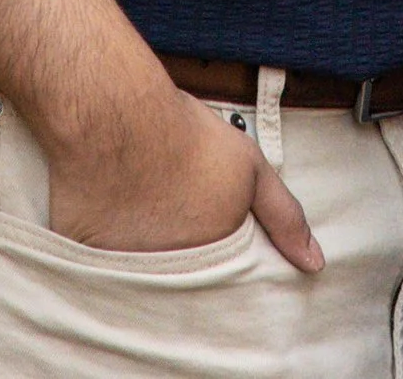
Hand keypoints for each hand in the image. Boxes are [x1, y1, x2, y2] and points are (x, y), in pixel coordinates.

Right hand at [47, 78, 321, 272]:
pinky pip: (99, 267)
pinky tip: (113, 214)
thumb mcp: (252, 168)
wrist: (115, 115)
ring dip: (145, 254)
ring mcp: (125, 269)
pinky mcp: (86, 257)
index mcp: (209, 260)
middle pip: (179, 284)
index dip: (218, 265)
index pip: (220, 288)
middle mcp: (168, 276)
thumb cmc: (184, 137)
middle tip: (175, 217)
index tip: (210, 241)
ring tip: (146, 210)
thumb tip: (315, 263)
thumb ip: (285, 218)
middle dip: (182, 261)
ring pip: (141, 276)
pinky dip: (107, 250)